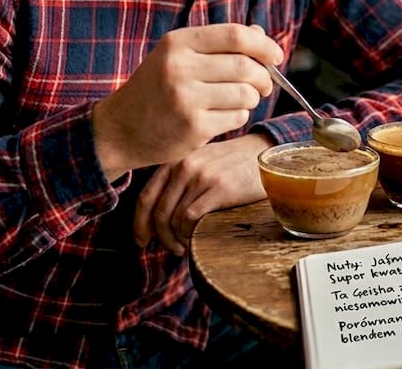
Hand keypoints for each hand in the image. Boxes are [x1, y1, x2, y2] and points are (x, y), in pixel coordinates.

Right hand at [93, 23, 280, 178]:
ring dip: (252, 99)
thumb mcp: (178, 57)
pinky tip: (221, 116)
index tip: (276, 56)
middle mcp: (179, 67)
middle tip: (265, 85)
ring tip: (239, 101)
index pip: (235, 35)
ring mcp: (185, 98)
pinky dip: (238, 116)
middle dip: (264, 77)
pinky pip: (237, 117)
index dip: (263, 45)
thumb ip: (218, 44)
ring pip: (245, 94)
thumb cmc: (156, 89)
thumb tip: (261, 36)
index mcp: (177, 42)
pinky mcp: (193, 127)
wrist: (121, 128)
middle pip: (245, 66)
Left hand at [133, 133, 273, 253]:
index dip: (139, 223)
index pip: (146, 196)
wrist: (262, 152)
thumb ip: (178, 179)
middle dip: (161, 237)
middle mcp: (183, 165)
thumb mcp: (198, 161)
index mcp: (174, 160)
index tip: (141, 240)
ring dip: (177, 238)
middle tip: (172, 249)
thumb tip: (157, 215)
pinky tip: (196, 238)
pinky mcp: (217, 188)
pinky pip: (190, 218)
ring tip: (186, 246)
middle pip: (159, 212)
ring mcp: (200, 176)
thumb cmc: (231, 162)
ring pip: (174, 218)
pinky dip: (189, 233)